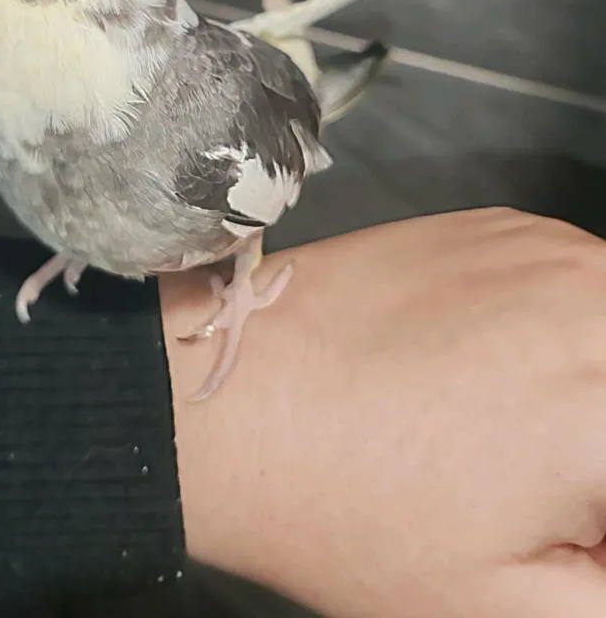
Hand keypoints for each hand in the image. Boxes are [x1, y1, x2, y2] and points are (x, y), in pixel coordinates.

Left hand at [160, 209, 605, 617]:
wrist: (235, 394)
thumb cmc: (346, 504)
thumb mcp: (509, 608)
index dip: (601, 509)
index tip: (579, 523)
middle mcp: (594, 301)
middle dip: (600, 448)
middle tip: (556, 487)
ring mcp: (547, 248)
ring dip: (596, 388)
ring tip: (520, 432)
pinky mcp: (502, 225)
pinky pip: (585, 284)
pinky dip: (574, 332)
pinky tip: (498, 371)